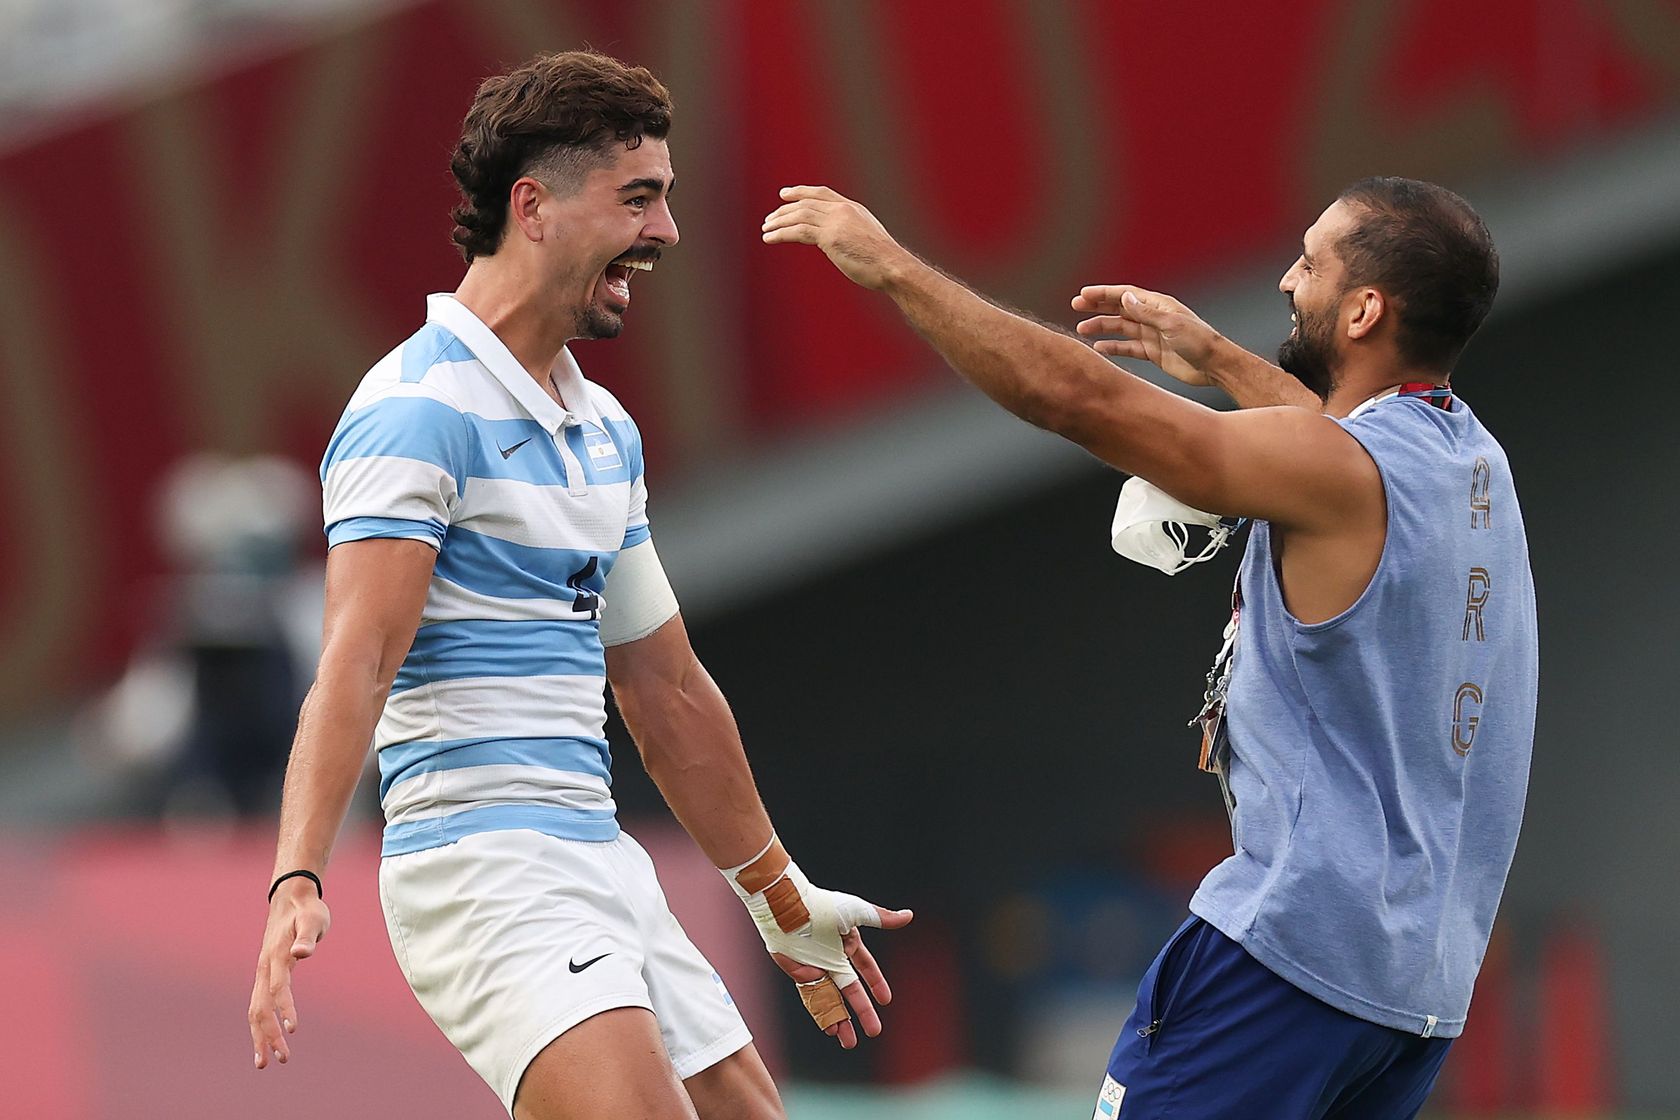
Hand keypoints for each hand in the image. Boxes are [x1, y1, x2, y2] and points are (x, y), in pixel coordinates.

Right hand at [247, 879, 330, 1068]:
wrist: (291, 898)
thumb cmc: (307, 910)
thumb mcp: (313, 918)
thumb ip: (308, 937)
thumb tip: (302, 953)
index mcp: (276, 956)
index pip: (278, 987)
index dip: (285, 1009)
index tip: (293, 1030)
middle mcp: (264, 968)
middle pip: (261, 1008)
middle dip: (269, 1035)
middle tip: (282, 1060)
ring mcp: (261, 973)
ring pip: (255, 1011)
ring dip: (260, 1037)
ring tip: (267, 1062)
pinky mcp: (264, 976)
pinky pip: (258, 1005)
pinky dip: (260, 1026)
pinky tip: (266, 1041)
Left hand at [761, 186, 916, 289]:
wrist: (893, 266)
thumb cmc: (884, 261)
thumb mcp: (867, 239)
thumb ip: (851, 234)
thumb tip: (838, 243)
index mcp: (853, 208)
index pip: (821, 193)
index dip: (801, 192)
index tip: (784, 195)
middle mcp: (843, 210)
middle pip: (806, 203)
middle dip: (784, 210)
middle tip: (769, 219)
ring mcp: (836, 222)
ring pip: (799, 215)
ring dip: (779, 222)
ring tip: (766, 229)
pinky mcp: (829, 237)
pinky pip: (798, 231)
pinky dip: (781, 233)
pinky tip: (770, 238)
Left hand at [770, 897, 912, 1049]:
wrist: (790, 907)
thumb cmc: (824, 905)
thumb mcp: (857, 912)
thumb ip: (882, 918)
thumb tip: (909, 916)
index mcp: (847, 943)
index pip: (864, 967)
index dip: (876, 984)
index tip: (886, 1000)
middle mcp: (832, 957)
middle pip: (849, 991)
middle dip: (861, 1012)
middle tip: (874, 1032)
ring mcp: (815, 965)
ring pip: (830, 999)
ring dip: (839, 1020)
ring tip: (848, 1042)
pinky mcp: (797, 970)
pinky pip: (810, 996)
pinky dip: (819, 1011)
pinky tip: (830, 1027)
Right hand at [1072, 285, 1222, 386]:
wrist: (1213, 365)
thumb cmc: (1198, 340)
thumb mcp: (1170, 323)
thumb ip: (1145, 312)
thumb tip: (1123, 297)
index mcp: (1157, 305)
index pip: (1125, 295)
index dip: (1104, 294)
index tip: (1084, 295)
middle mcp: (1152, 317)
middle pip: (1120, 308)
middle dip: (1097, 306)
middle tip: (1075, 306)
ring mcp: (1151, 335)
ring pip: (1120, 328)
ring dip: (1101, 327)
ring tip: (1082, 330)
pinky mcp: (1152, 352)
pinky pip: (1127, 348)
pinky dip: (1113, 348)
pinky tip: (1099, 349)